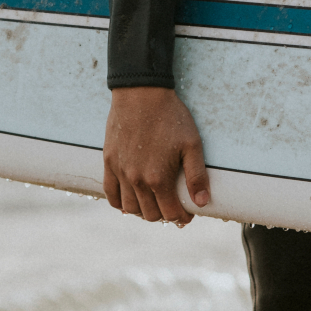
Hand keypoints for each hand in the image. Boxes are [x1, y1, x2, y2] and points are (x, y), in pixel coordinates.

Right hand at [103, 87, 210, 225]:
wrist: (141, 93)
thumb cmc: (170, 117)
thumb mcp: (192, 144)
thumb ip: (197, 176)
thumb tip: (202, 202)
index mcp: (158, 178)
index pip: (171, 214)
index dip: (182, 217)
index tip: (188, 213)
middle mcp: (136, 180)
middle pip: (150, 215)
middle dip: (165, 215)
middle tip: (173, 206)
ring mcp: (120, 172)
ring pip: (130, 209)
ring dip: (144, 211)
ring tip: (154, 203)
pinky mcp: (109, 162)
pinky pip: (110, 194)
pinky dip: (120, 203)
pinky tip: (131, 200)